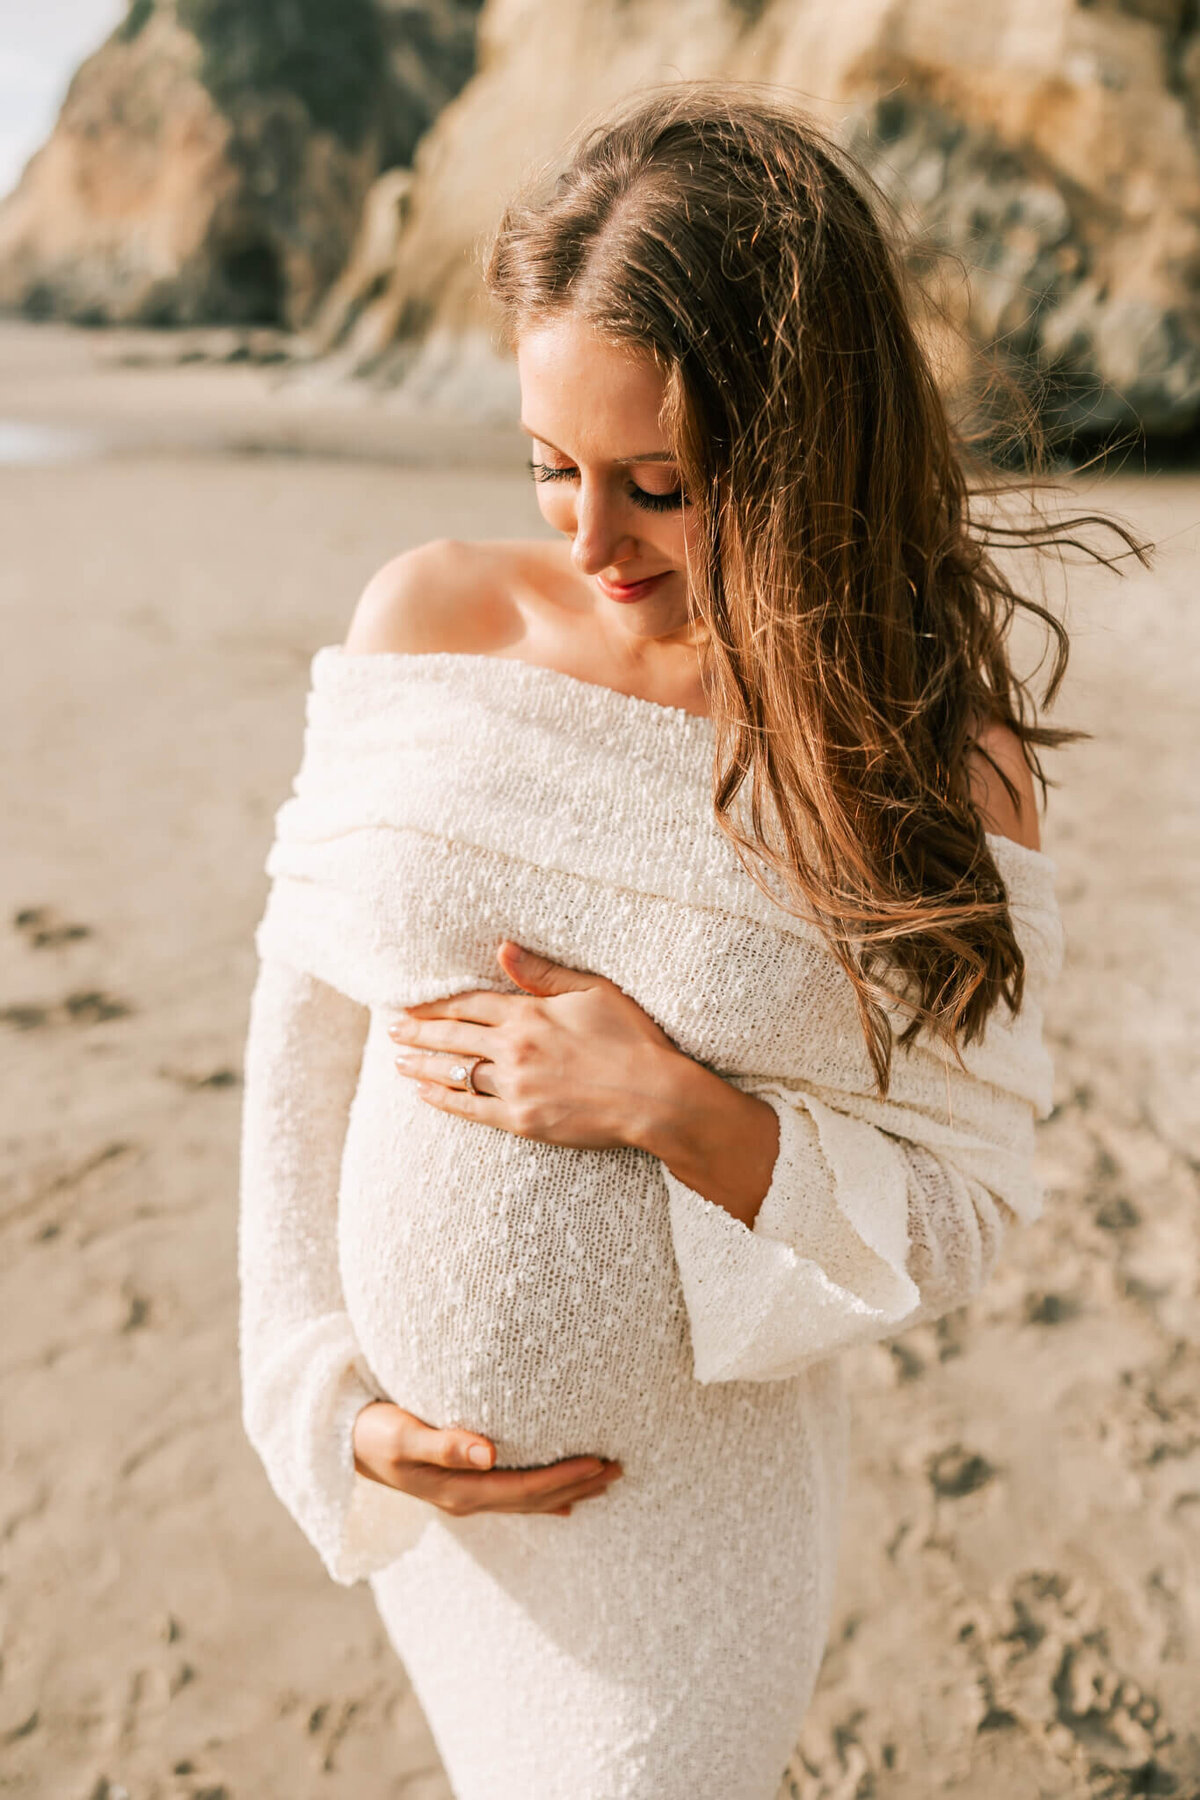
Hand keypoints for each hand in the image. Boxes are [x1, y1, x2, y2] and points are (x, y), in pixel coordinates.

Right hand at [352, 1401, 622, 1516]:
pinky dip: (542, 1496)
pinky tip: (564, 1502)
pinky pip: (512, 1495)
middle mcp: (468, 1499)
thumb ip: (445, 1444)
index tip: (603, 1462)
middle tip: (621, 1469)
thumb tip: (489, 1452)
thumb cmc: (373, 1432)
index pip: (529, 1488)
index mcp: (461, 1491)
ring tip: (604, 1480)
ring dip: (568, 1490)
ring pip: (528, 1499)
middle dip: (579, 1485)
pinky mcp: (458, 1485)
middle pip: (536, 1498)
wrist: (339, 1444)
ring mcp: (463, 1496)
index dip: (568, 1478)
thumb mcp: (405, 1435)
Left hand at [388, 940, 681, 1150]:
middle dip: (418, 1032)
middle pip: (452, 1037)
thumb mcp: (593, 991)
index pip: (469, 1005)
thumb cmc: (632, 1039)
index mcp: (528, 1013)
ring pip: (455, 1073)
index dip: (436, 1005)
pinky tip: (424, 1094)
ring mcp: (515, 1086)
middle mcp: (513, 1048)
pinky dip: (444, 1100)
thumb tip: (503, 948)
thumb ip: (543, 973)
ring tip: (399, 1062)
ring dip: (422, 1066)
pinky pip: (471, 1109)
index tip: (412, 1005)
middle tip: (392, 1030)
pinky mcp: (522, 1120)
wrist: (654, 1096)